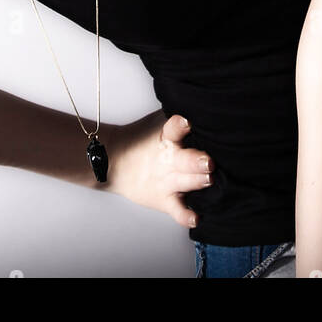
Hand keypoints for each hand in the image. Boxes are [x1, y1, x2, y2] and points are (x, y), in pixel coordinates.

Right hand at [101, 110, 213, 228]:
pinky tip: (197, 217)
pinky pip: (177, 210)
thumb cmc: (144, 139)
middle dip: (198, 161)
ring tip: (208, 180)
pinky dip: (186, 215)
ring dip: (198, 182)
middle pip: (185, 160)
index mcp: (166, 138)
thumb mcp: (157, 122)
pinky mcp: (165, 200)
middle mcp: (168, 160)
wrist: (113, 161)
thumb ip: (178, 118)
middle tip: (209, 162)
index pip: (173, 128)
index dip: (180, 125)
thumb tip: (205, 104)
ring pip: (185, 182)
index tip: (187, 123)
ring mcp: (166, 181)